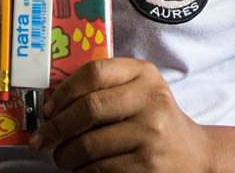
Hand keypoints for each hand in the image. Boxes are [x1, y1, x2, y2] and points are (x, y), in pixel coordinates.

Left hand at [30, 58, 211, 172]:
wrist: (192, 155)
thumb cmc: (152, 119)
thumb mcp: (138, 91)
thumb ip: (104, 87)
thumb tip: (52, 105)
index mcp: (144, 74)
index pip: (94, 72)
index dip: (64, 91)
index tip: (48, 109)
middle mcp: (151, 100)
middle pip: (88, 108)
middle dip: (55, 128)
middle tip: (41, 139)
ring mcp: (151, 134)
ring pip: (88, 144)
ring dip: (65, 155)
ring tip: (62, 157)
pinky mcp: (146, 166)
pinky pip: (99, 169)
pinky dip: (82, 171)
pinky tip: (83, 169)